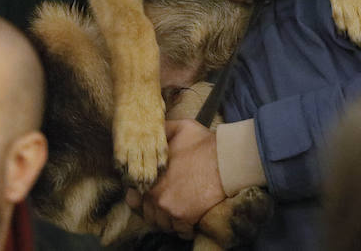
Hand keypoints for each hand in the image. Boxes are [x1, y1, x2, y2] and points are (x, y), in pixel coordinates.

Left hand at [125, 119, 225, 238]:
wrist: (228, 161)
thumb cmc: (205, 145)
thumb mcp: (181, 128)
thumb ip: (162, 131)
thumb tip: (152, 131)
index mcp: (150, 177)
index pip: (132, 197)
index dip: (139, 196)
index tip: (147, 194)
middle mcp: (156, 196)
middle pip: (147, 214)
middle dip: (154, 210)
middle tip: (166, 204)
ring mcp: (170, 209)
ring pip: (162, 224)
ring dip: (168, 220)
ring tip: (177, 212)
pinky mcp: (186, 219)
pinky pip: (179, 232)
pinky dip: (183, 229)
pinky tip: (188, 221)